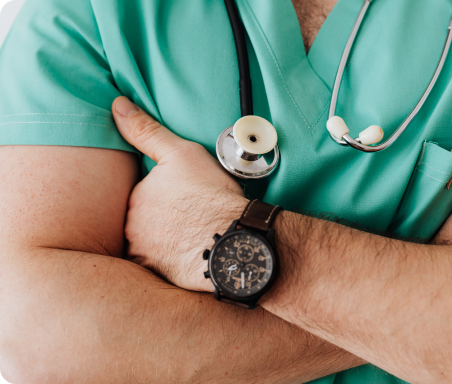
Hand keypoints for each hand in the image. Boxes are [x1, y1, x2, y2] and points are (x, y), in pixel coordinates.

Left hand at [112, 96, 248, 290]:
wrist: (234, 239)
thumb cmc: (211, 196)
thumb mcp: (181, 153)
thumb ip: (146, 131)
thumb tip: (118, 106)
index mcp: (136, 197)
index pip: (144, 194)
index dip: (168, 195)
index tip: (188, 198)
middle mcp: (132, 227)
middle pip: (145, 220)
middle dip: (164, 219)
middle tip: (192, 217)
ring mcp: (145, 254)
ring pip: (152, 244)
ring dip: (167, 241)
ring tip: (195, 235)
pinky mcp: (159, 275)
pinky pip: (161, 266)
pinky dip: (172, 260)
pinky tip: (191, 254)